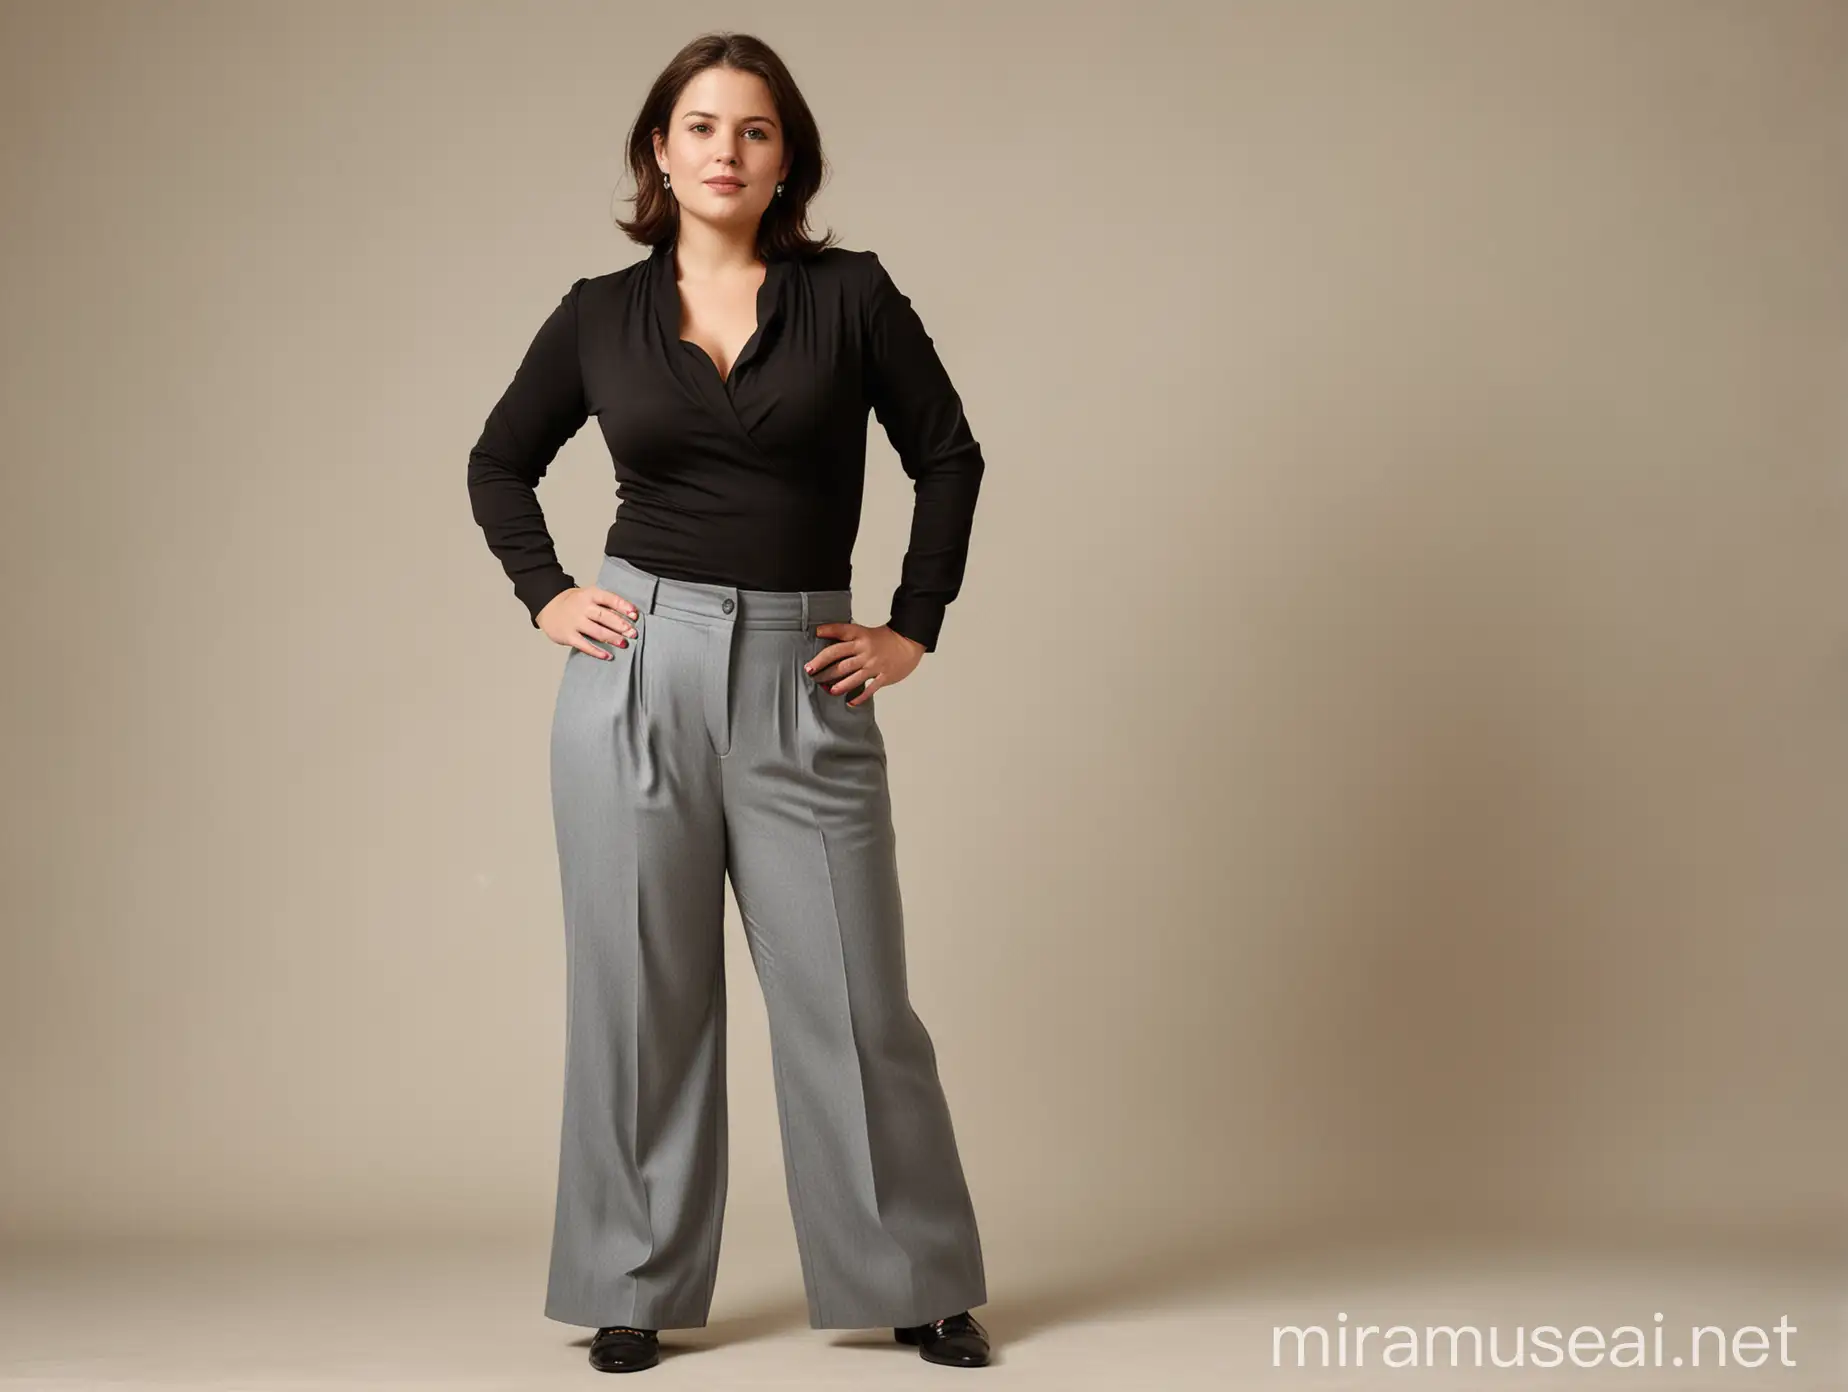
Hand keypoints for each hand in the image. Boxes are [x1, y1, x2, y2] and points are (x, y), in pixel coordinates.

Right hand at [537, 586, 640, 657]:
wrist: (547, 606)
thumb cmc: (574, 603)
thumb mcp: (588, 595)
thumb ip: (604, 603)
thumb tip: (628, 617)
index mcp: (590, 594)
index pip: (610, 599)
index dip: (624, 607)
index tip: (635, 615)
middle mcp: (582, 607)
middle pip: (604, 616)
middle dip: (621, 625)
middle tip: (633, 633)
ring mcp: (575, 622)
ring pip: (597, 631)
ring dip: (612, 638)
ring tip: (624, 643)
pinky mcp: (568, 635)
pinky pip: (584, 645)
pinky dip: (596, 651)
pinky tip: (607, 655)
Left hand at [806, 623, 924, 705]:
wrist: (910, 642)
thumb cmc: (886, 639)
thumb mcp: (866, 633)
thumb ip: (850, 639)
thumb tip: (830, 646)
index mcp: (861, 636)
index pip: (842, 631)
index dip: (828, 631)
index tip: (816, 633)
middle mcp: (865, 650)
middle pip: (839, 658)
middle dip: (822, 666)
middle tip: (811, 672)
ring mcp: (874, 664)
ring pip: (851, 676)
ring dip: (838, 684)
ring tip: (828, 690)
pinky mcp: (883, 676)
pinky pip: (869, 689)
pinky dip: (859, 697)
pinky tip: (850, 702)